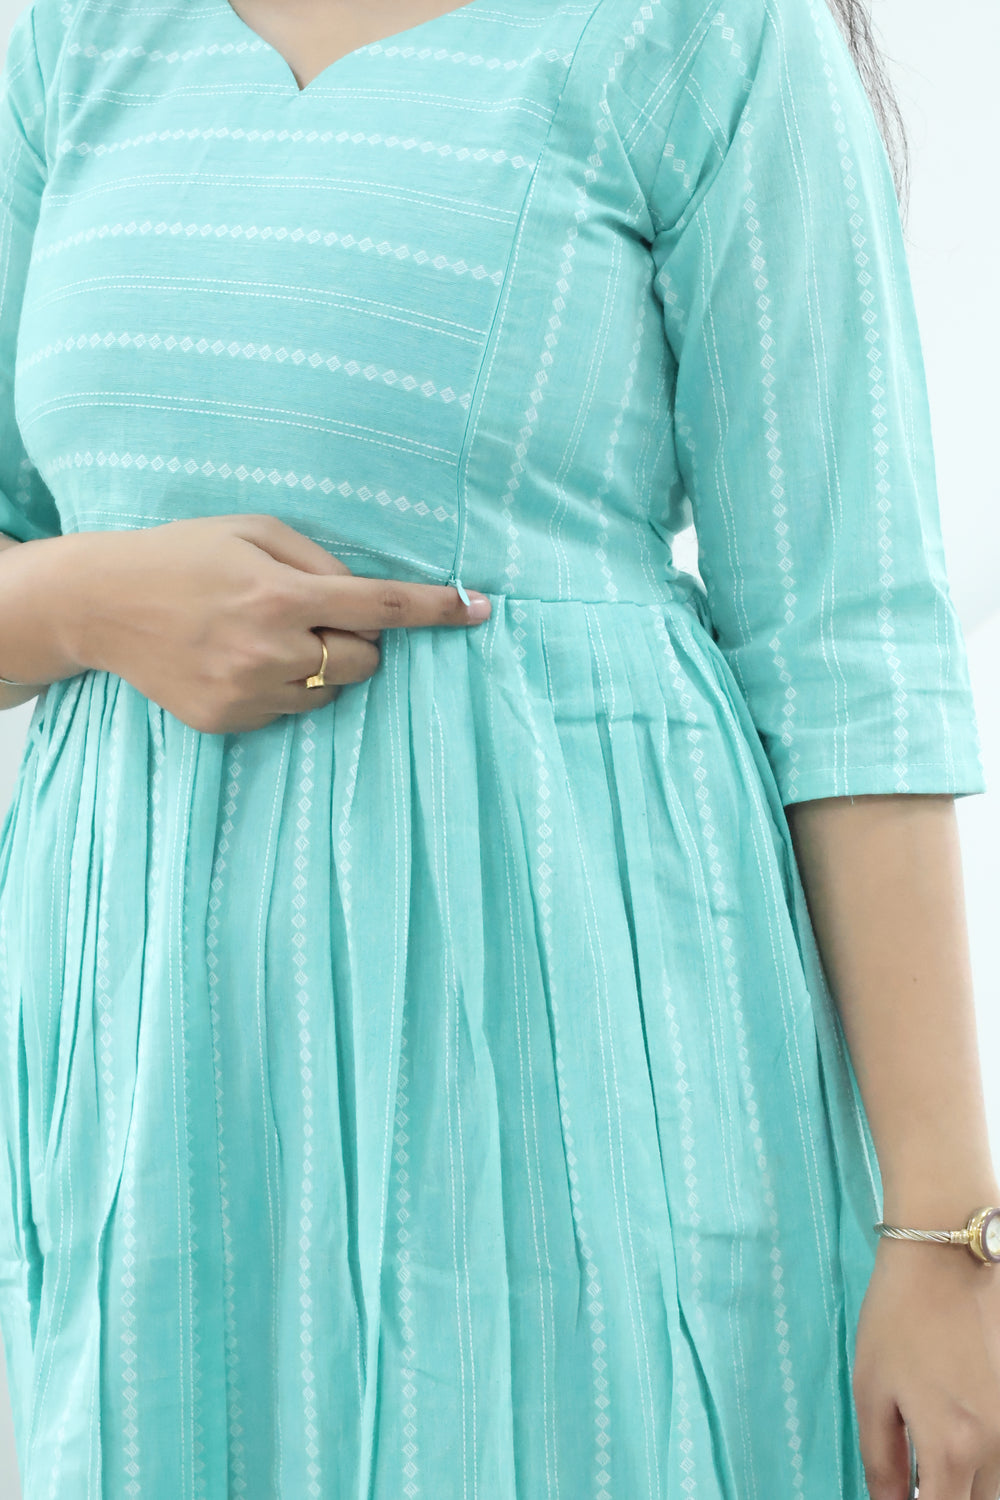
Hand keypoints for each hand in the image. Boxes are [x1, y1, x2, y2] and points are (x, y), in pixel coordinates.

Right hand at [65, 513, 490, 733]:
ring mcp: (247, 693)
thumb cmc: (184, 554)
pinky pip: (289, 712)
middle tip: (316, 616)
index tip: (481, 609)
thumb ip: (319, 559)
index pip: (381, 609)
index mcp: (281, 594)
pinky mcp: (227, 721)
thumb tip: (367, 597)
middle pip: (365, 662)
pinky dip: (283, 688)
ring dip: (320, 666)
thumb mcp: (254, 528)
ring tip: (266, 636)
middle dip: (358, 641)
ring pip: (330, 692)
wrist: (101, 603)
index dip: (436, 610)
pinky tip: (239, 660)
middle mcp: (270, 650)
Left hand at [853, 1236, 999, 1498]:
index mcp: (953, 1445)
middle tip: (922, 1477)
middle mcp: (999, 1444)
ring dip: (974, 1482)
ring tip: (940, 1455)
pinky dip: (991, 1456)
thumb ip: (881, 1460)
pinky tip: (963, 1432)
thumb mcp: (871, 1388)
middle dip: (951, 1498)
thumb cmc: (900, 1315)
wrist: (947, 1254)